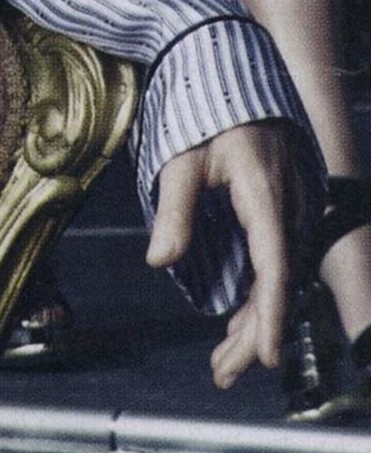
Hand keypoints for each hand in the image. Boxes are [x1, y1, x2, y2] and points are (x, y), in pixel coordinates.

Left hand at [147, 118, 311, 386]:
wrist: (234, 77)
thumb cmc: (206, 114)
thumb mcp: (180, 158)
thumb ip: (174, 210)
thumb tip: (160, 260)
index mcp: (265, 196)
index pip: (275, 268)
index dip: (269, 316)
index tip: (264, 355)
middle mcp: (289, 209)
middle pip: (280, 287)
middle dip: (253, 336)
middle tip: (223, 375)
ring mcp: (292, 213)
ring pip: (281, 282)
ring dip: (255, 324)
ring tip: (225, 364)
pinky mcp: (285, 215)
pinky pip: (279, 267)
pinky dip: (261, 300)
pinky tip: (239, 327)